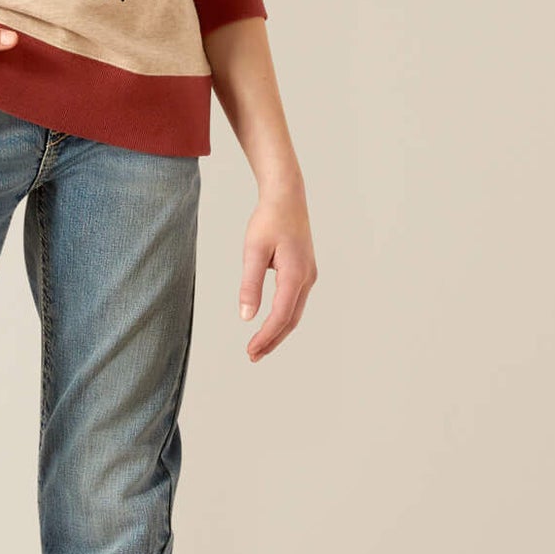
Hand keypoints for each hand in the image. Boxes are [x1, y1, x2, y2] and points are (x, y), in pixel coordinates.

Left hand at [238, 181, 316, 361]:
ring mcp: (309, 275)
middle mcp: (307, 278)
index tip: (251, 350)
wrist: (286, 197)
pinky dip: (283, 317)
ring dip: (278, 331)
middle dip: (272, 340)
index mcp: (296, 274)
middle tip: (253, 356)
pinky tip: (271, 324)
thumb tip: (246, 317)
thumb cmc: (268, 220)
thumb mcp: (253, 250)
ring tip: (259, 346)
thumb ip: (249, 284)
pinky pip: (295, 302)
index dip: (266, 336)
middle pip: (291, 319)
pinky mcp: (305, 271)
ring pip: (295, 312)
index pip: (281, 315)